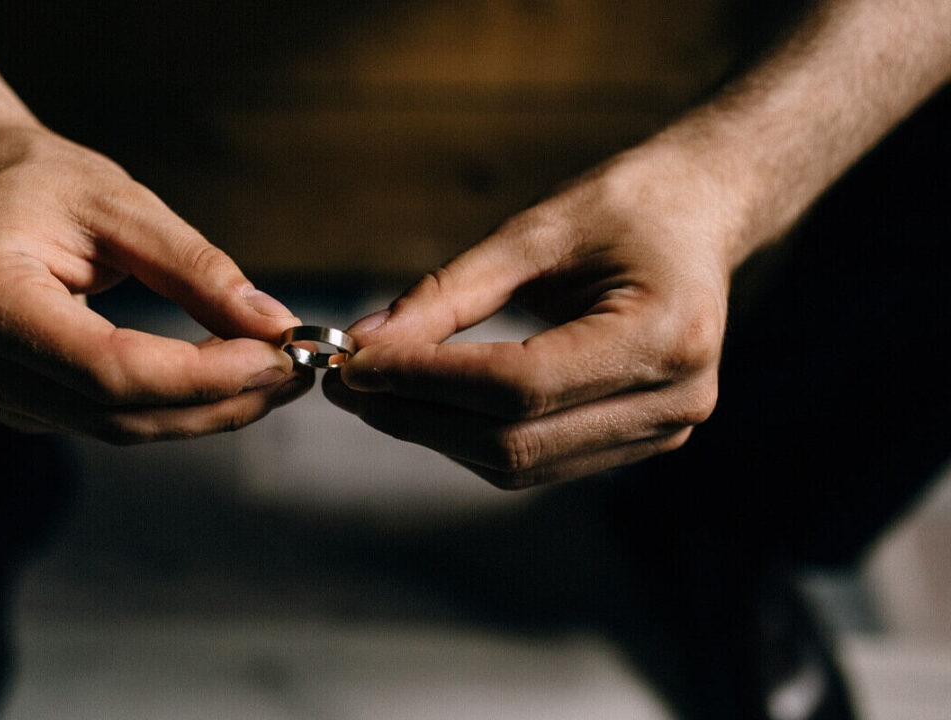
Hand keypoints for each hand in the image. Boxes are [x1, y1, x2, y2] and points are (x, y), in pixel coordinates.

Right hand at [0, 127, 309, 441]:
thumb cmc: (40, 181)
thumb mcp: (120, 201)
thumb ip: (196, 268)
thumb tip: (273, 325)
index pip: (107, 367)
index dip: (201, 376)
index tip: (278, 356)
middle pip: (113, 412)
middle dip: (215, 401)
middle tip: (292, 373)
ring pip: (113, 426)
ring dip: (201, 411)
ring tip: (271, 376)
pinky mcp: (5, 404)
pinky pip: (99, 419)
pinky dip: (166, 405)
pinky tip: (216, 380)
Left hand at [324, 148, 733, 487]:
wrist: (699, 216)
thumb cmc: (623, 207)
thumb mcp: (535, 230)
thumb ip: (449, 292)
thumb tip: (366, 342)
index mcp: (662, 335)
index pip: (520, 386)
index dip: (427, 380)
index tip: (356, 362)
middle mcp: (675, 400)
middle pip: (514, 441)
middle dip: (416, 415)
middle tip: (345, 384)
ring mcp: (662, 433)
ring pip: (517, 464)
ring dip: (433, 434)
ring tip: (372, 392)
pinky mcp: (636, 443)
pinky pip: (534, 461)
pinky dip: (468, 437)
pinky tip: (424, 403)